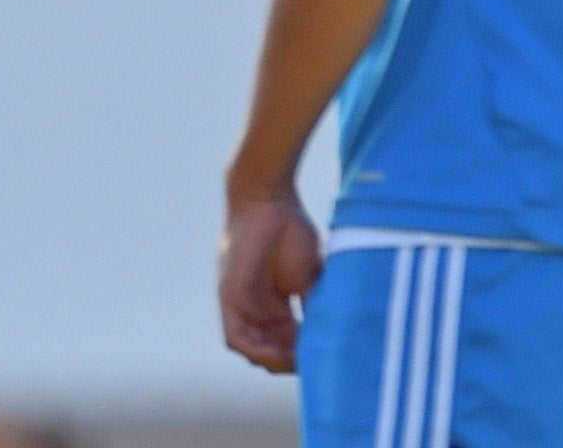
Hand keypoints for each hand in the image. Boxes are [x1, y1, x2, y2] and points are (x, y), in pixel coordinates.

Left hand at [218, 188, 322, 373]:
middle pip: (271, 350)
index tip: (325, 356)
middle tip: (313, 363)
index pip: (288, 342)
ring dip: (276, 360)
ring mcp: (239, 302)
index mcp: (275, 303)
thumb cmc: (291, 230)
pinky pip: (236, 337)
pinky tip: (278, 353)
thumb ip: (315, 306)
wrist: (266, 199)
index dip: (305, 354)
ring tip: (298, 361)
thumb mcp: (309, 276)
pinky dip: (257, 350)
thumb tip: (334, 336)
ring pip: (253, 348)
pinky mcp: (228, 295)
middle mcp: (254, 306)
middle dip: (292, 362)